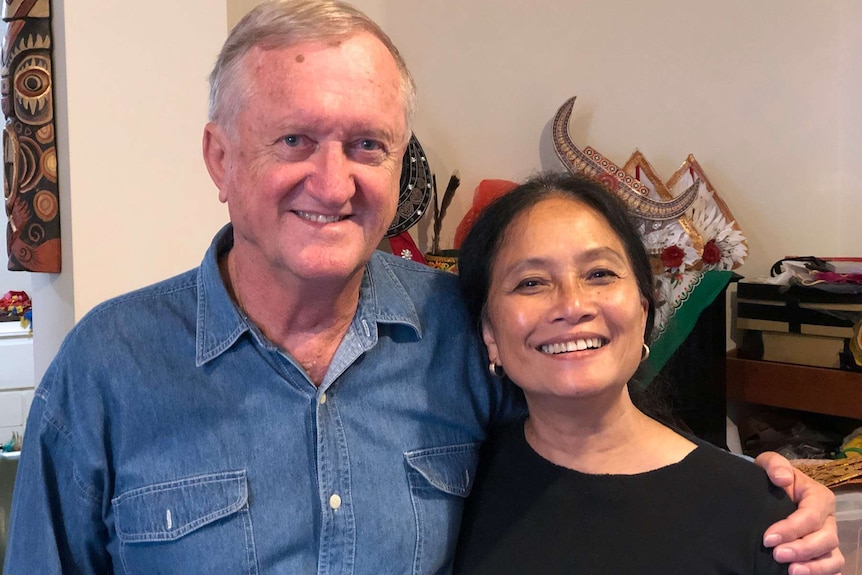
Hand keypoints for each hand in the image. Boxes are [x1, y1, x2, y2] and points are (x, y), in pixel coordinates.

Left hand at [755, 451, 843, 574]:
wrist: (768, 492)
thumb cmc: (772, 479)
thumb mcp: (769, 464)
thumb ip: (775, 465)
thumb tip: (782, 478)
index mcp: (819, 497)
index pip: (811, 516)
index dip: (791, 529)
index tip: (768, 539)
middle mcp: (828, 520)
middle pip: (825, 539)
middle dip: (802, 550)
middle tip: (777, 555)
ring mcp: (828, 539)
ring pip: (832, 558)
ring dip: (814, 568)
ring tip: (792, 571)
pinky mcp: (823, 555)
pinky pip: (831, 569)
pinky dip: (820, 574)